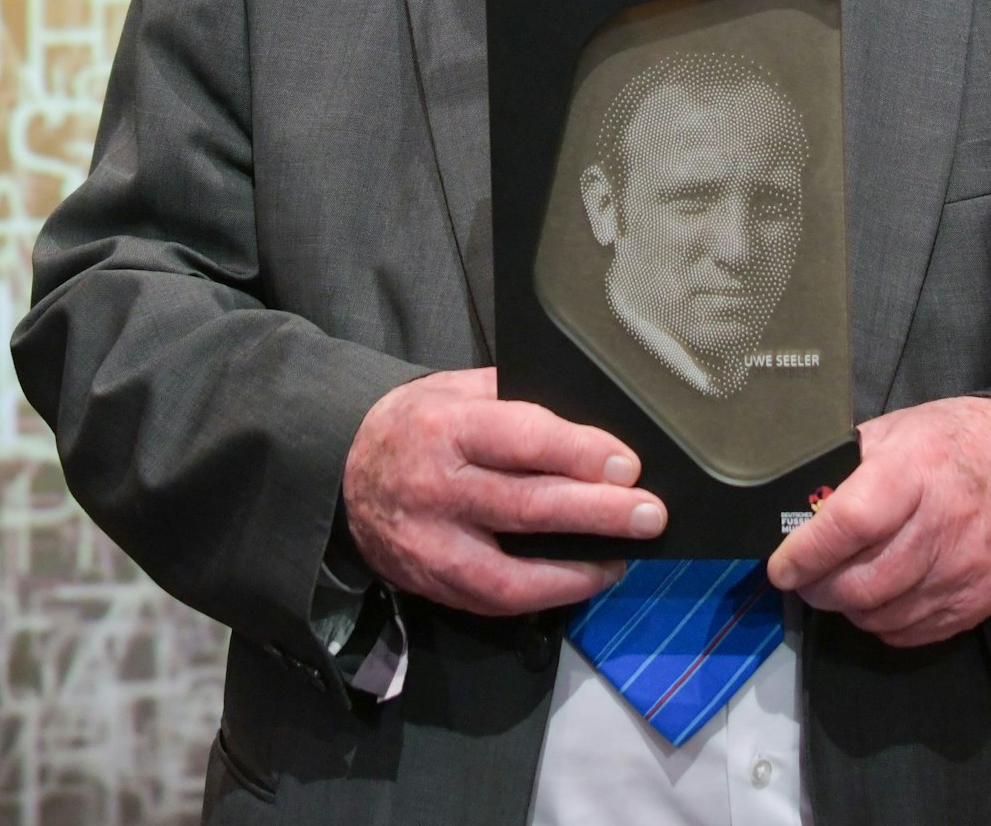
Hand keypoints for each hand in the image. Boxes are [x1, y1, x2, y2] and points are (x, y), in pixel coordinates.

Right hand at [342, 368, 666, 616]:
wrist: (342, 475)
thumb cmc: (414, 423)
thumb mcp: (454, 388)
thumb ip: (511, 397)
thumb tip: (587, 415)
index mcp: (445, 427)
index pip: (523, 439)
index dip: (580, 453)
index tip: (628, 463)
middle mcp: (436, 490)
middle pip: (528, 507)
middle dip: (598, 513)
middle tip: (648, 514)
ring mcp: (433, 547)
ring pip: (513, 572)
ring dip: (578, 569)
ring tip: (623, 556)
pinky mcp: (433, 586)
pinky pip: (497, 601)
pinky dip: (548, 593)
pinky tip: (584, 576)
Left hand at [767, 396, 990, 647]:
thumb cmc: (954, 443)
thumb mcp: (897, 430)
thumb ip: (850, 465)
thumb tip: (801, 498)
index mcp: (913, 473)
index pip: (850, 524)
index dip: (807, 552)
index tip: (780, 566)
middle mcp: (940, 528)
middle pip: (862, 582)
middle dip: (818, 588)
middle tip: (801, 578)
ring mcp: (962, 572)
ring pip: (882, 615)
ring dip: (847, 608)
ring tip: (835, 586)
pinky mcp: (976, 603)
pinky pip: (912, 633)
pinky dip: (882, 623)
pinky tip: (875, 599)